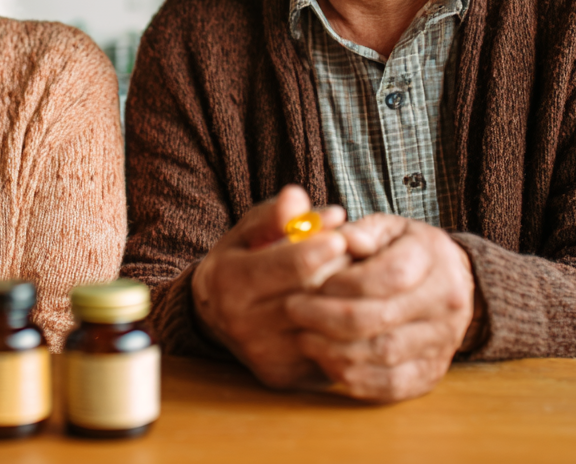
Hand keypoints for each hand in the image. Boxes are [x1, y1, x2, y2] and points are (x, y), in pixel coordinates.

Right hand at [191, 185, 347, 388]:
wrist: (215, 315)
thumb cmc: (241, 260)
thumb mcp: (249, 231)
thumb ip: (274, 214)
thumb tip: (299, 198)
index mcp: (229, 281)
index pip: (287, 266)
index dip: (320, 249)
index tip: (343, 235)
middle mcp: (241, 323)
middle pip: (309, 298)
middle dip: (340, 275)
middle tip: (360, 258)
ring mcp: (263, 354)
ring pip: (321, 328)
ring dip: (345, 304)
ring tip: (357, 282)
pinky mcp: (282, 376)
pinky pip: (324, 352)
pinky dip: (341, 331)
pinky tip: (347, 310)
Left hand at [284, 214, 479, 402]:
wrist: (451, 284)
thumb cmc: (404, 250)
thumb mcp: (386, 228)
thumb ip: (359, 232)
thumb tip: (337, 239)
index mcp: (434, 258)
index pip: (389, 275)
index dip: (344, 282)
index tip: (311, 281)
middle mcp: (446, 302)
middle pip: (381, 318)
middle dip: (328, 316)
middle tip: (292, 309)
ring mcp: (441, 343)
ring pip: (383, 354)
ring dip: (335, 349)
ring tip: (302, 336)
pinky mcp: (430, 374)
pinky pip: (389, 384)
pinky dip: (353, 376)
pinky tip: (326, 361)